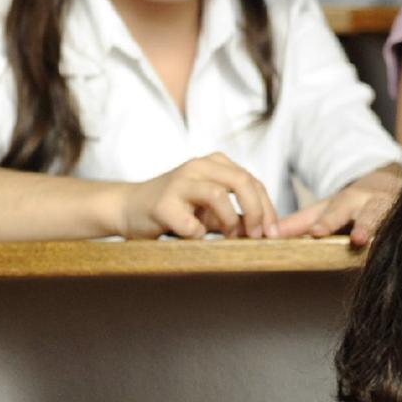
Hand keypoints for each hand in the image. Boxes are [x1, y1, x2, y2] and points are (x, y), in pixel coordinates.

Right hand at [119, 154, 278, 238]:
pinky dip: (198, 235)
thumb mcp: (211, 208)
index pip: (254, 182)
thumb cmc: (176, 210)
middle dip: (257, 211)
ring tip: (228, 237)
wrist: (128, 208)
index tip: (273, 233)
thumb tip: (266, 231)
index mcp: (215, 164)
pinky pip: (190, 224)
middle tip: (258, 235)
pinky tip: (192, 237)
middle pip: (242, 182)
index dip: (268, 208)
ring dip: (230, 222)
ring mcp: (179, 182)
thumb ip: (237, 213)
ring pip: (218, 195)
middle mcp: (198, 166)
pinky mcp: (162, 203)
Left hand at [275, 170, 401, 244]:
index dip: (328, 222)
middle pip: (370, 214)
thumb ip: (301, 222)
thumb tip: (270, 235)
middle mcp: (375, 204)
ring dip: (390, 233)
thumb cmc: (354, 204)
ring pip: (394, 222)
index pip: (337, 211)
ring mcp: (395, 213)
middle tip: (357, 239)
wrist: (394, 185)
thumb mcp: (328, 208)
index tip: (317, 233)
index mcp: (351, 200)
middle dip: (365, 225)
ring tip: (386, 247)